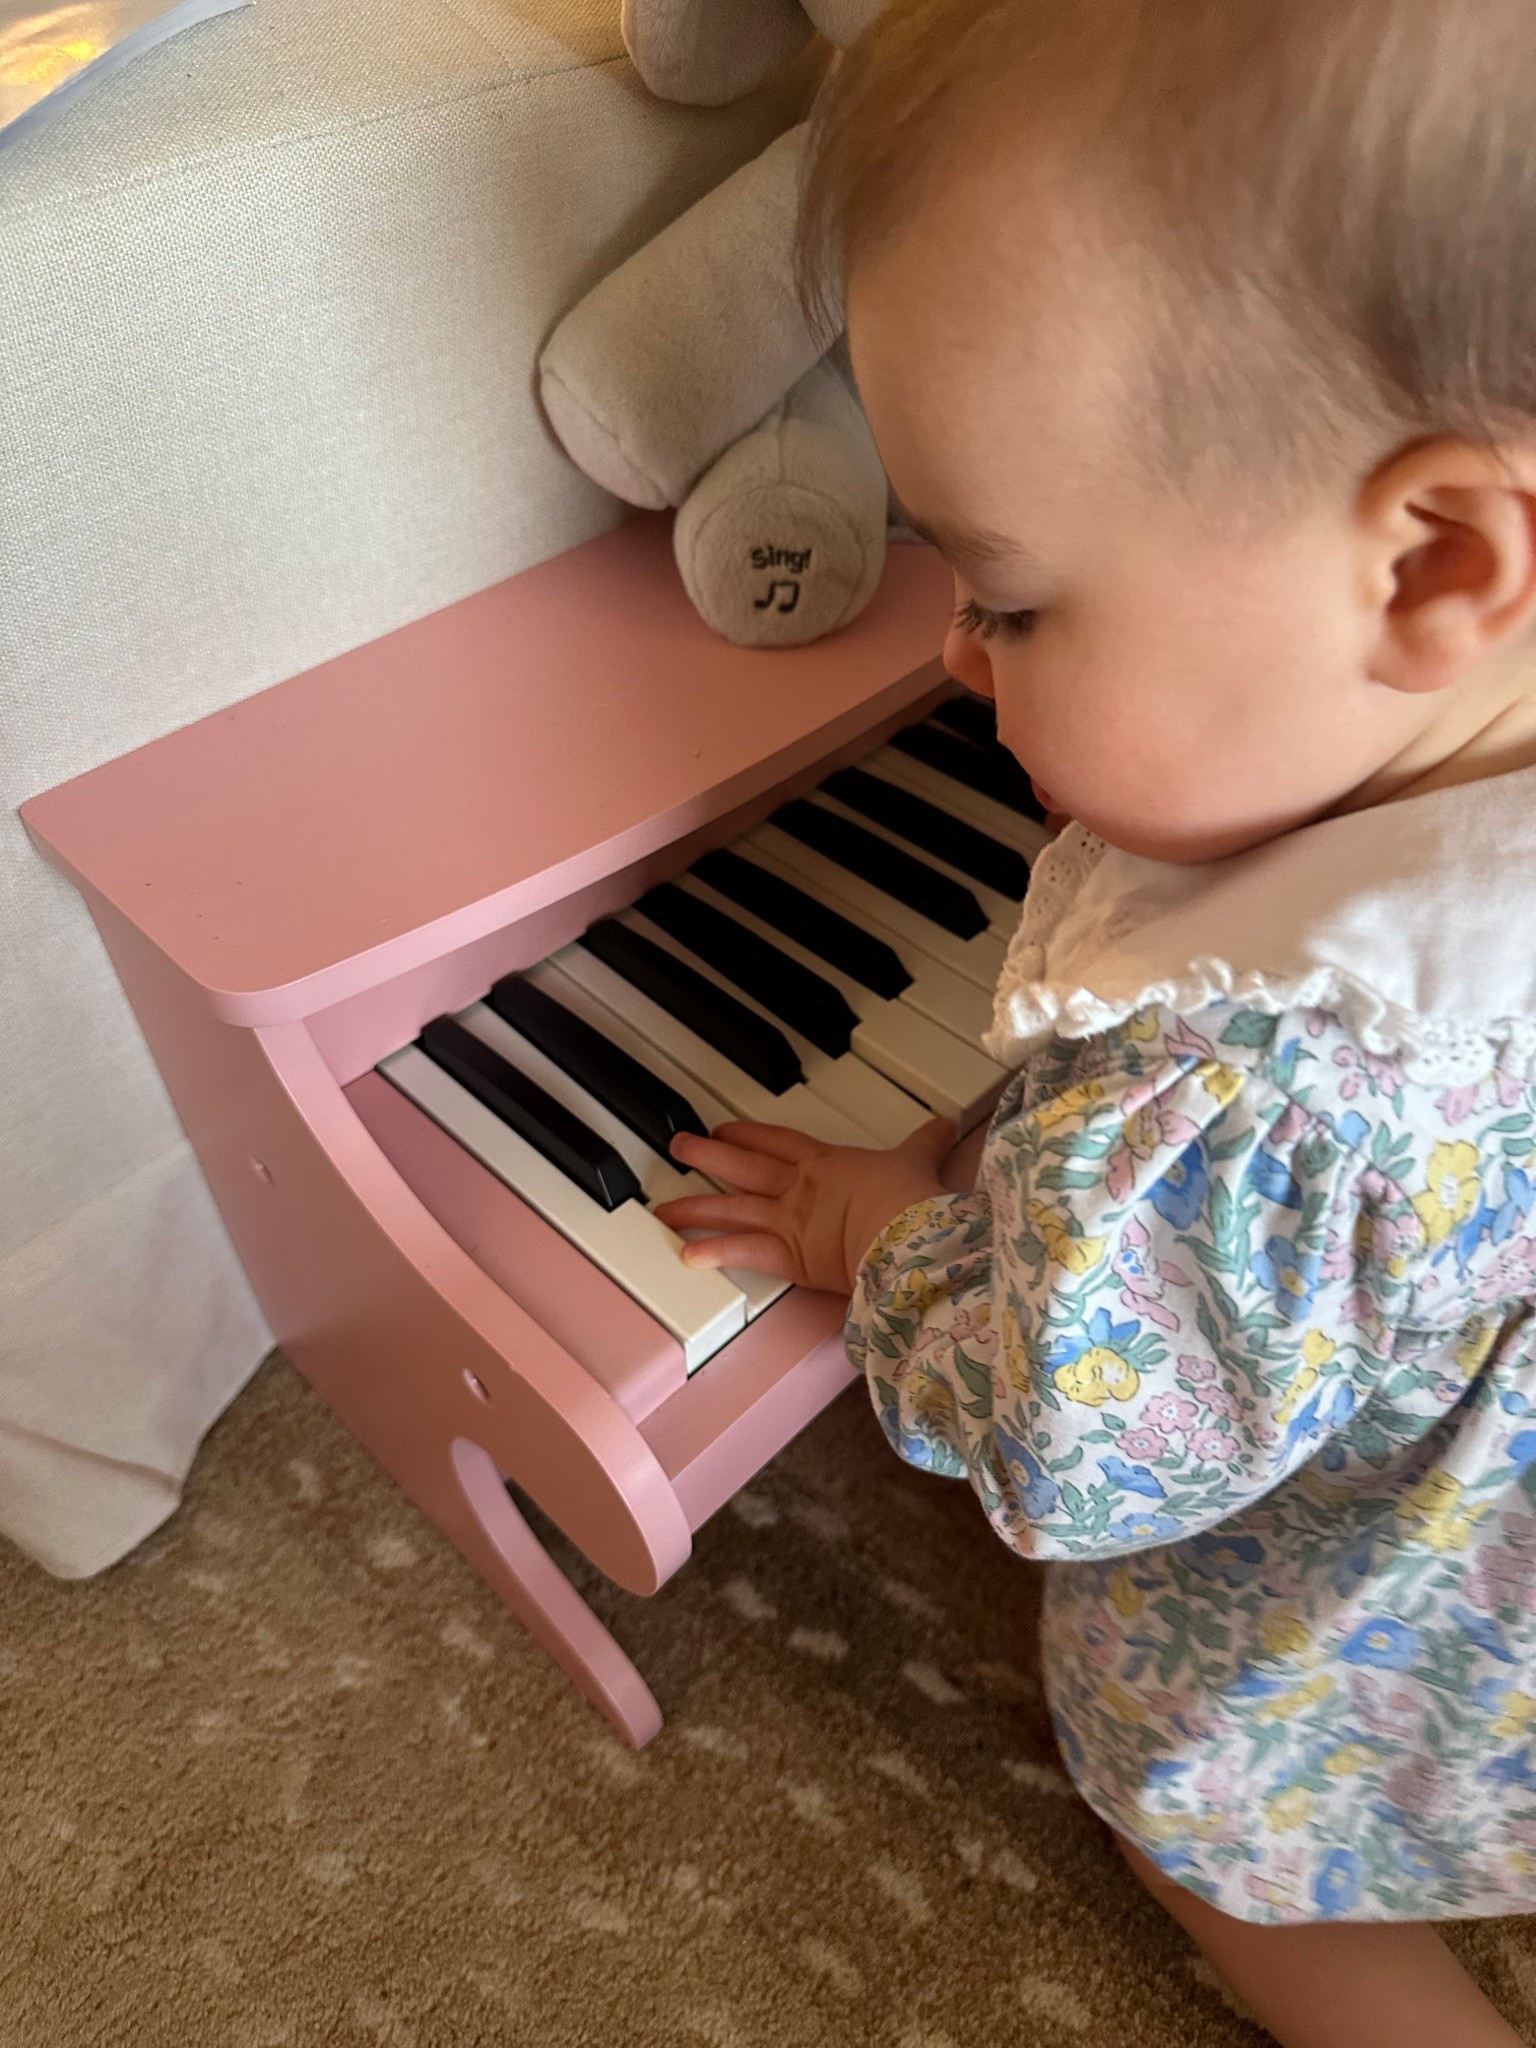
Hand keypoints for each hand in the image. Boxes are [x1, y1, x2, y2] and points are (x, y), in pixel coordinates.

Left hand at [655, 1117, 954, 1294]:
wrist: (908, 1232)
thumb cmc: (910, 1199)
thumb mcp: (919, 1161)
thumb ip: (926, 1143)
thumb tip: (948, 1123)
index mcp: (826, 1164)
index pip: (778, 1142)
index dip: (749, 1133)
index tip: (726, 1128)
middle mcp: (799, 1189)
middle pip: (743, 1166)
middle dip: (708, 1156)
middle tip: (680, 1147)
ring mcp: (789, 1221)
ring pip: (732, 1208)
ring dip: (695, 1206)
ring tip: (664, 1208)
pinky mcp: (789, 1256)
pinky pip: (743, 1253)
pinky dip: (714, 1254)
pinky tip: (686, 1255)